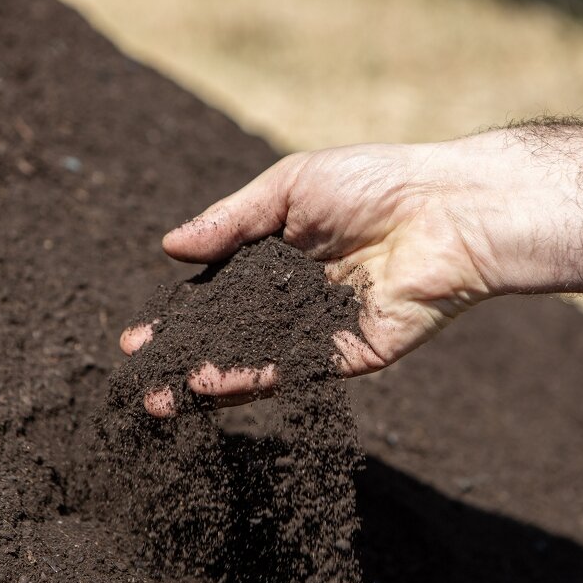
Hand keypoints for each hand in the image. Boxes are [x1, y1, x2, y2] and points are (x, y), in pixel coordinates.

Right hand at [121, 141, 503, 414]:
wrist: (445, 209)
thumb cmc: (372, 183)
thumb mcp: (289, 188)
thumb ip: (231, 221)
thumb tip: (169, 247)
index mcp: (280, 257)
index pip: (218, 294)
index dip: (180, 316)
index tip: (138, 337)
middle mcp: (296, 299)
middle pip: (232, 336)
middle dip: (187, 358)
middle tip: (143, 378)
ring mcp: (321, 331)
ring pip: (257, 362)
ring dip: (210, 381)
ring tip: (165, 398)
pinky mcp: (350, 356)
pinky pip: (295, 371)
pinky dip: (253, 381)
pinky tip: (212, 387)